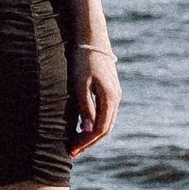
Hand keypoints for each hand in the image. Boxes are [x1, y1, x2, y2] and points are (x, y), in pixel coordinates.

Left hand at [69, 39, 120, 153]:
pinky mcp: (111, 89)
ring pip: (106, 122)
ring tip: (76, 143)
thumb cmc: (83, 60)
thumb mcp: (80, 84)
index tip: (72, 151)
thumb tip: (88, 130)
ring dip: (92, 135)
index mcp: (110, 98)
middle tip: (73, 152)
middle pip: (105, 129)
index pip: (100, 129)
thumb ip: (85, 107)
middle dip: (89, 142)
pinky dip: (95, 124)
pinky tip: (83, 127)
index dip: (87, 142)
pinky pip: (105, 113)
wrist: (92, 37)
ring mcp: (115, 94)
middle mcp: (116, 98)